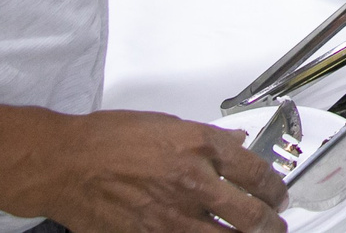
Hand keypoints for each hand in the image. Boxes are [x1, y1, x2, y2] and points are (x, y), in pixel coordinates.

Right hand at [30, 109, 286, 232]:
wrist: (67, 164)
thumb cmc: (108, 139)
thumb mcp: (167, 124)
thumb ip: (207, 137)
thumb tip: (236, 140)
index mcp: (200, 147)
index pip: (255, 172)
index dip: (274, 186)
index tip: (277, 192)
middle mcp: (193, 183)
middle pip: (250, 213)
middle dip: (270, 221)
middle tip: (276, 222)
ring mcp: (174, 216)